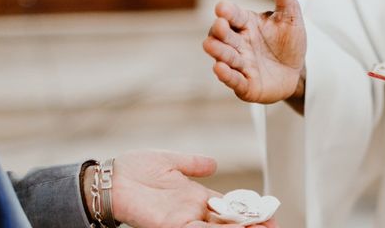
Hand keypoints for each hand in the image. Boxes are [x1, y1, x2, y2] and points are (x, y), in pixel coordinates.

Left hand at [84, 150, 275, 227]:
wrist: (111, 178)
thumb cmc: (135, 169)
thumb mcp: (171, 162)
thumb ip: (193, 164)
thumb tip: (214, 163)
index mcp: (195, 196)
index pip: (228, 206)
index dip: (247, 209)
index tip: (268, 210)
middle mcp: (192, 210)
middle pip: (228, 221)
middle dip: (251, 224)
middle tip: (273, 224)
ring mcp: (183, 219)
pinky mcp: (171, 225)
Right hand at [203, 0, 306, 103]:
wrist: (298, 71)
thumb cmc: (289, 41)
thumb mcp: (291, 13)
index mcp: (246, 23)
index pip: (232, 15)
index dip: (227, 11)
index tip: (222, 8)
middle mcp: (238, 43)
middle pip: (221, 35)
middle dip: (219, 31)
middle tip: (222, 26)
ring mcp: (240, 64)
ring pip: (223, 57)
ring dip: (218, 52)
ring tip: (213, 47)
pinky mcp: (245, 85)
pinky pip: (233, 80)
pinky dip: (225, 75)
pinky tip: (220, 69)